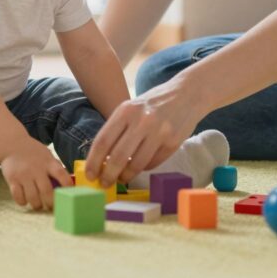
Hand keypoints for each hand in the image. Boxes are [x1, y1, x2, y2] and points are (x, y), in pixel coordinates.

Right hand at [0, 138, 72, 210]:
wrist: (12, 144)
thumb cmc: (34, 153)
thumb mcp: (47, 156)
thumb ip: (56, 168)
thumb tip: (68, 184)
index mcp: (48, 162)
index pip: (61, 174)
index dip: (67, 186)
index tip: (70, 194)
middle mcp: (37, 169)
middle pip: (46, 191)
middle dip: (51, 203)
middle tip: (52, 207)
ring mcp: (24, 175)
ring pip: (32, 198)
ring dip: (37, 205)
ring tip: (39, 205)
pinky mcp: (13, 180)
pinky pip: (18, 197)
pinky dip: (23, 202)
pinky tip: (26, 200)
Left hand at [85, 78, 202, 187]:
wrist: (187, 94)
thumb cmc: (153, 104)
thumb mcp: (131, 108)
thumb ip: (117, 129)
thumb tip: (100, 160)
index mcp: (126, 110)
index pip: (103, 141)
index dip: (93, 162)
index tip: (89, 175)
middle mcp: (142, 120)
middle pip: (118, 157)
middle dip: (108, 175)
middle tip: (104, 184)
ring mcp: (159, 132)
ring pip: (137, 164)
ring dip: (126, 176)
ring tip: (122, 178)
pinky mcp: (173, 142)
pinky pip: (153, 163)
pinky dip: (143, 169)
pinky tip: (140, 166)